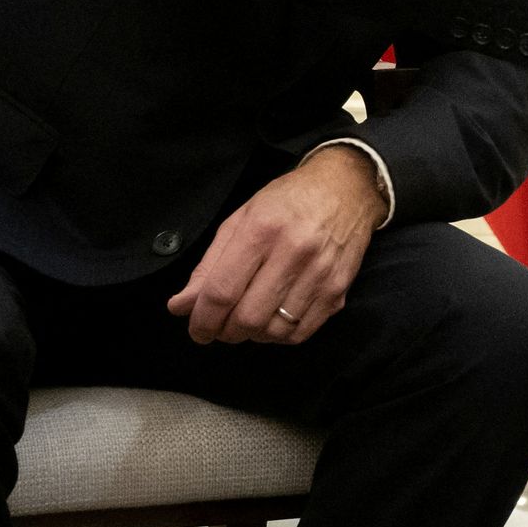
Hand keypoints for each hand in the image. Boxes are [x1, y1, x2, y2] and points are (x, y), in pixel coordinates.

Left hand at [166, 145, 382, 344]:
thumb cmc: (287, 201)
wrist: (346, 189)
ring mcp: (320, 274)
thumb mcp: (240, 220)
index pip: (222, 291)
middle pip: (247, 317)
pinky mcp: (338, 291)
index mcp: (262, 230)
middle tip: (221, 326)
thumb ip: (209, 266)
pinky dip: (278, 336)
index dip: (202, 320)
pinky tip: (272, 320)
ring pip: (273, 331)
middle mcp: (294, 252)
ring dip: (252, 335)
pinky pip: (300, 333)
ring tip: (248, 320)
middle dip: (225, 331)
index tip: (196, 329)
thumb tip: (181, 306)